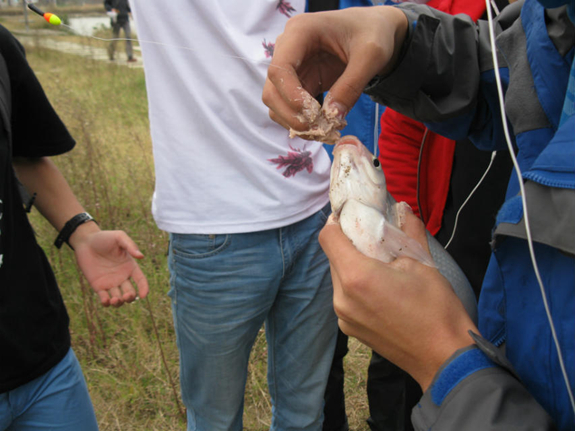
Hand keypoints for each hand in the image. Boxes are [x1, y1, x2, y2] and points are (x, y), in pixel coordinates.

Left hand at [73, 230, 148, 306]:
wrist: (85, 241)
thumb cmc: (104, 237)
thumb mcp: (119, 237)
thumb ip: (130, 246)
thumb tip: (141, 256)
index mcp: (130, 267)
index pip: (141, 280)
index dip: (144, 288)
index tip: (143, 295)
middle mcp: (122, 277)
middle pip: (130, 293)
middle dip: (130, 297)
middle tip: (126, 296)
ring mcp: (110, 283)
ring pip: (118, 299)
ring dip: (118, 303)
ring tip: (114, 299)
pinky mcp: (98, 286)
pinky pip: (104, 298)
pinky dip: (106, 302)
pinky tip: (106, 300)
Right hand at [262, 6, 407, 136]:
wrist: (374, 31)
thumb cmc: (373, 33)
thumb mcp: (371, 56)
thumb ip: (352, 85)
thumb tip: (332, 117)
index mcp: (300, 31)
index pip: (279, 69)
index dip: (291, 96)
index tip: (312, 115)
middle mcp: (287, 49)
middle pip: (272, 91)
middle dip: (292, 116)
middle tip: (320, 131)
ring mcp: (291, 68)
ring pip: (277, 105)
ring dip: (297, 124)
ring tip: (326, 131)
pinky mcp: (299, 83)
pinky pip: (291, 109)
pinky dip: (305, 123)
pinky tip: (326, 126)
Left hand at [319, 211, 476, 391]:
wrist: (444, 358)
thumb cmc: (436, 309)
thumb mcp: (423, 263)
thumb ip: (408, 231)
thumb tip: (403, 208)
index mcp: (357, 276)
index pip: (328, 237)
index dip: (336, 222)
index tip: (351, 216)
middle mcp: (342, 297)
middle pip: (333, 257)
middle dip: (350, 244)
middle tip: (373, 239)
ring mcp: (343, 316)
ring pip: (339, 277)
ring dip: (353, 266)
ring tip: (380, 266)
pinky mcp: (349, 329)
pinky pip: (345, 297)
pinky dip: (356, 286)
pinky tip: (380, 288)